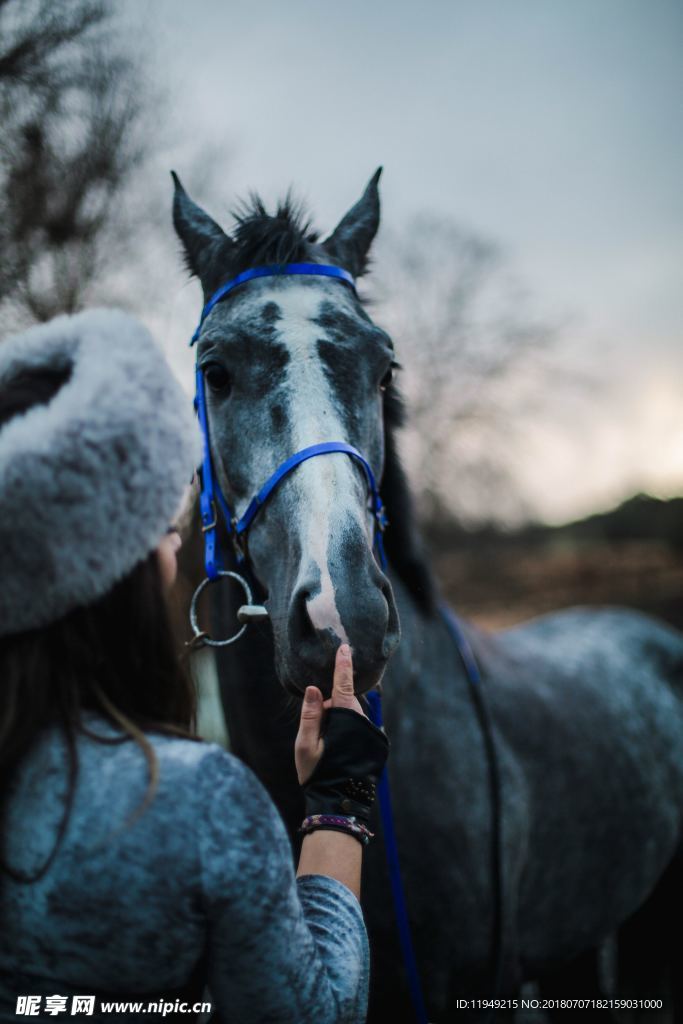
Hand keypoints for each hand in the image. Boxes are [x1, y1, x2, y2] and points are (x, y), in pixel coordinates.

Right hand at [295, 644, 364, 784]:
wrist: (338, 801)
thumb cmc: (318, 773)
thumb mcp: (305, 744)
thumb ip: (310, 714)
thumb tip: (315, 689)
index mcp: (344, 717)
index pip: (342, 684)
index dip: (342, 665)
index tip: (345, 647)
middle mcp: (362, 721)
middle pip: (344, 702)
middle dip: (330, 709)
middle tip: (316, 734)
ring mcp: (370, 732)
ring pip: (351, 715)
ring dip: (338, 722)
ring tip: (326, 746)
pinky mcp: (375, 743)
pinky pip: (358, 727)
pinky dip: (347, 731)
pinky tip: (338, 750)